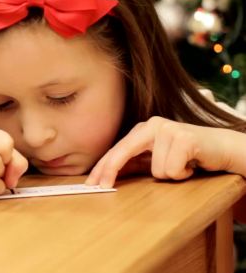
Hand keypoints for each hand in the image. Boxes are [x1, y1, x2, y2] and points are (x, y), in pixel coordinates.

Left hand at [85, 116, 236, 187]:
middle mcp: (152, 125)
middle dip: (111, 172)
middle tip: (102, 188)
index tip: (91, 184)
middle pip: (123, 153)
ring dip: (170, 176)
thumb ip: (134, 164)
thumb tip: (106, 175)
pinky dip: (182, 174)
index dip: (102, 168)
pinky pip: (172, 170)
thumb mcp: (156, 159)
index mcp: (142, 129)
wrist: (222, 148)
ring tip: (182, 166)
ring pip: (155, 170)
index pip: (116, 150)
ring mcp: (168, 129)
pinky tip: (190, 165)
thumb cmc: (187, 155)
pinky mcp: (185, 138)